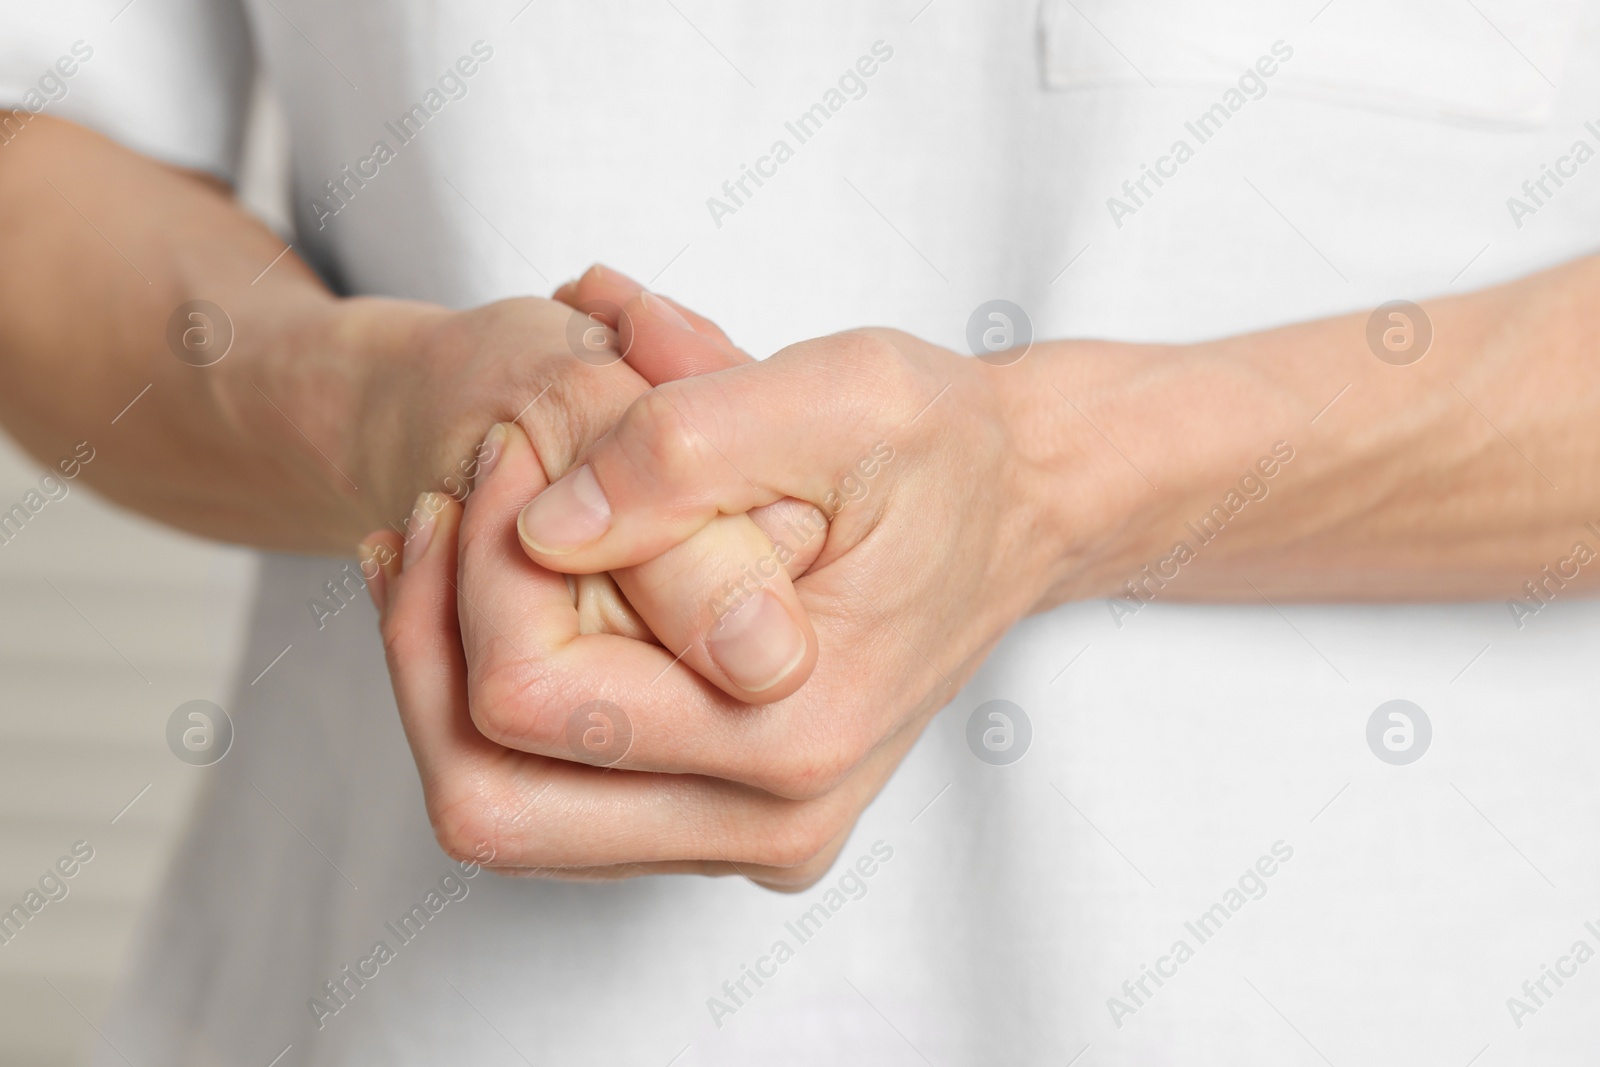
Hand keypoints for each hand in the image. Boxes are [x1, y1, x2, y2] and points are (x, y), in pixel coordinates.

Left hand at [376, 311, 1097, 886]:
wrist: (1015, 509)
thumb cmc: (939, 449)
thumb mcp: (836, 395)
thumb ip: (685, 451)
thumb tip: (539, 530)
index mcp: (796, 733)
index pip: (531, 699)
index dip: (479, 566)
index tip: (508, 454)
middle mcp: (771, 822)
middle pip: (485, 795)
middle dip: (425, 644)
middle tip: (440, 509)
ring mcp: (746, 835)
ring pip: (499, 809)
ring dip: (443, 673)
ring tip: (443, 539)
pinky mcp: (728, 820)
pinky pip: (551, 798)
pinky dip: (491, 699)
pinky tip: (491, 587)